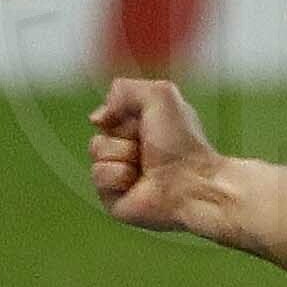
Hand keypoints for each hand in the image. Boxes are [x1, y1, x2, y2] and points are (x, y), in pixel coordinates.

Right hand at [88, 77, 218, 232]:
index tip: (140, 119)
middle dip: (122, 134)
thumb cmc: (180, 141)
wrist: (190, 182)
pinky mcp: (113, 197)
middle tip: (146, 145)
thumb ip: (124, 89)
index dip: (119, 113)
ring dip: (122, 154)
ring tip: (145, 166)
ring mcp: (121, 174)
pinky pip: (98, 176)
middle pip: (100, 129)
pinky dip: (118, 175)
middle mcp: (131, 149)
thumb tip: (97, 118)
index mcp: (143, 126)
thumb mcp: (160, 95)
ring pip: (96, 152)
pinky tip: (138, 182)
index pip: (108, 113)